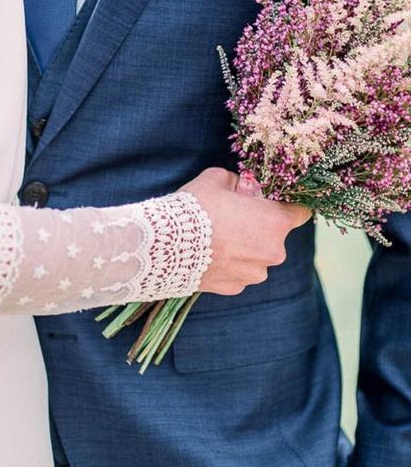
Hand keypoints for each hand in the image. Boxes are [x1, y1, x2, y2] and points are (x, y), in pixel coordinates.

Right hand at [180, 168, 310, 295]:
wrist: (165, 244)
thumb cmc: (195, 208)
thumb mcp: (216, 178)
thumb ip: (236, 180)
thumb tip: (241, 186)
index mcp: (275, 222)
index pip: (301, 212)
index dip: (286, 204)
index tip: (270, 200)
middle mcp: (273, 252)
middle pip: (275, 236)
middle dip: (258, 226)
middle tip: (230, 217)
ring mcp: (254, 273)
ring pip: (256, 257)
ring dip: (243, 248)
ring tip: (214, 238)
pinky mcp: (234, 287)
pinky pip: (238, 272)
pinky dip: (228, 264)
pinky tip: (207, 254)